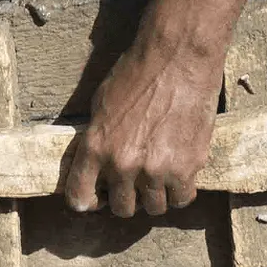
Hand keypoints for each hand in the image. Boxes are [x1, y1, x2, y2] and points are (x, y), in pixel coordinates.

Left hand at [60, 0, 252, 218]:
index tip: (95, 199)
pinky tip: (179, 174)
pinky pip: (181, 199)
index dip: (87, 202)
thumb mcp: (102, 104)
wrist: (178, 58)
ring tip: (159, 175)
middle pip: (121, 208)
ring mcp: (156, 170)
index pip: (79, 197)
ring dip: (155, 195)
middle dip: (126, 197)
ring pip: (153, 207)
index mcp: (96, 147)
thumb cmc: (138, 72)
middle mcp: (123, 164)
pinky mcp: (187, 169)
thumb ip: (98, 138)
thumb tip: (96, 163)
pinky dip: (180, 191)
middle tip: (135, 182)